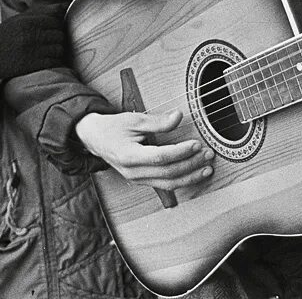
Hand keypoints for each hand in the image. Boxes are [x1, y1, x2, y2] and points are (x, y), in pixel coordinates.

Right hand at [0, 12, 64, 78]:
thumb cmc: (8, 34)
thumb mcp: (20, 18)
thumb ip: (43, 11)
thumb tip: (66, 5)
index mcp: (27, 22)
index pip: (55, 22)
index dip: (56, 26)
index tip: (51, 30)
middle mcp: (30, 36)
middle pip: (59, 35)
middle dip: (58, 38)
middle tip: (51, 41)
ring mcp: (32, 52)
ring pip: (59, 49)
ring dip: (57, 50)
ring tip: (50, 50)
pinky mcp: (32, 66)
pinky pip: (54, 62)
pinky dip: (54, 61)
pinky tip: (48, 60)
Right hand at [74, 110, 214, 189]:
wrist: (94, 138)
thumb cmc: (112, 127)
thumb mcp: (133, 120)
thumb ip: (157, 122)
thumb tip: (178, 117)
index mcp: (129, 156)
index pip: (160, 157)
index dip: (180, 152)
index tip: (196, 143)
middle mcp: (133, 172)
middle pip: (168, 173)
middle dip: (191, 164)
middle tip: (207, 154)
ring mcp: (136, 179)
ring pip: (168, 183)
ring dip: (190, 176)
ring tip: (207, 168)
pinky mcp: (141, 180)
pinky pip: (164, 185)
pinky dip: (181, 180)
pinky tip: (194, 174)